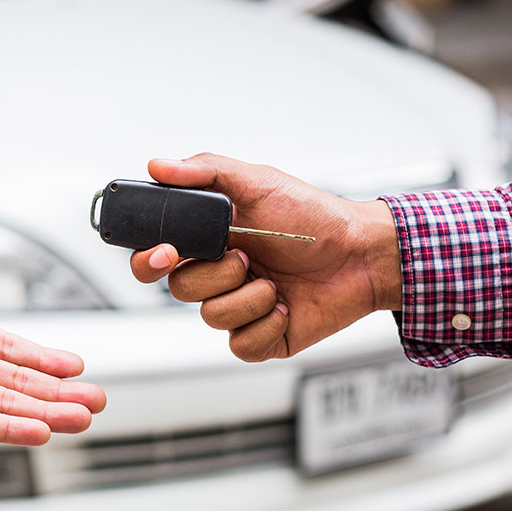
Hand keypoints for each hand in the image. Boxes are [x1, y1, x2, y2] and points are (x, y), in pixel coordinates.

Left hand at [0, 190, 106, 445]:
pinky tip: (41, 431)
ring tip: (83, 417)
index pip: (9, 346)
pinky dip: (9, 428)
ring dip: (46, 412)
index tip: (75, 364)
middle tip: (95, 399)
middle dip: (58, 391)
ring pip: (6, 404)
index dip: (42, 356)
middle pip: (17, 381)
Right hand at [131, 154, 401, 361]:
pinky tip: (287, 306)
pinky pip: (241, 345)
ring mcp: (239, 307)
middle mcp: (219, 275)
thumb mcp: (258, 181)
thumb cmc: (314, 217)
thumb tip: (158, 166)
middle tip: (244, 258)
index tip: (167, 252)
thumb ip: (205, 171)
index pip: (156, 256)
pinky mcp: (262, 337)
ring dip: (249, 297)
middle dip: (214, 274)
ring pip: (211, 317)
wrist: (362, 254)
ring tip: (277, 281)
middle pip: (179, 288)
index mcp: (209, 240)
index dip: (149, 260)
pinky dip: (266, 324)